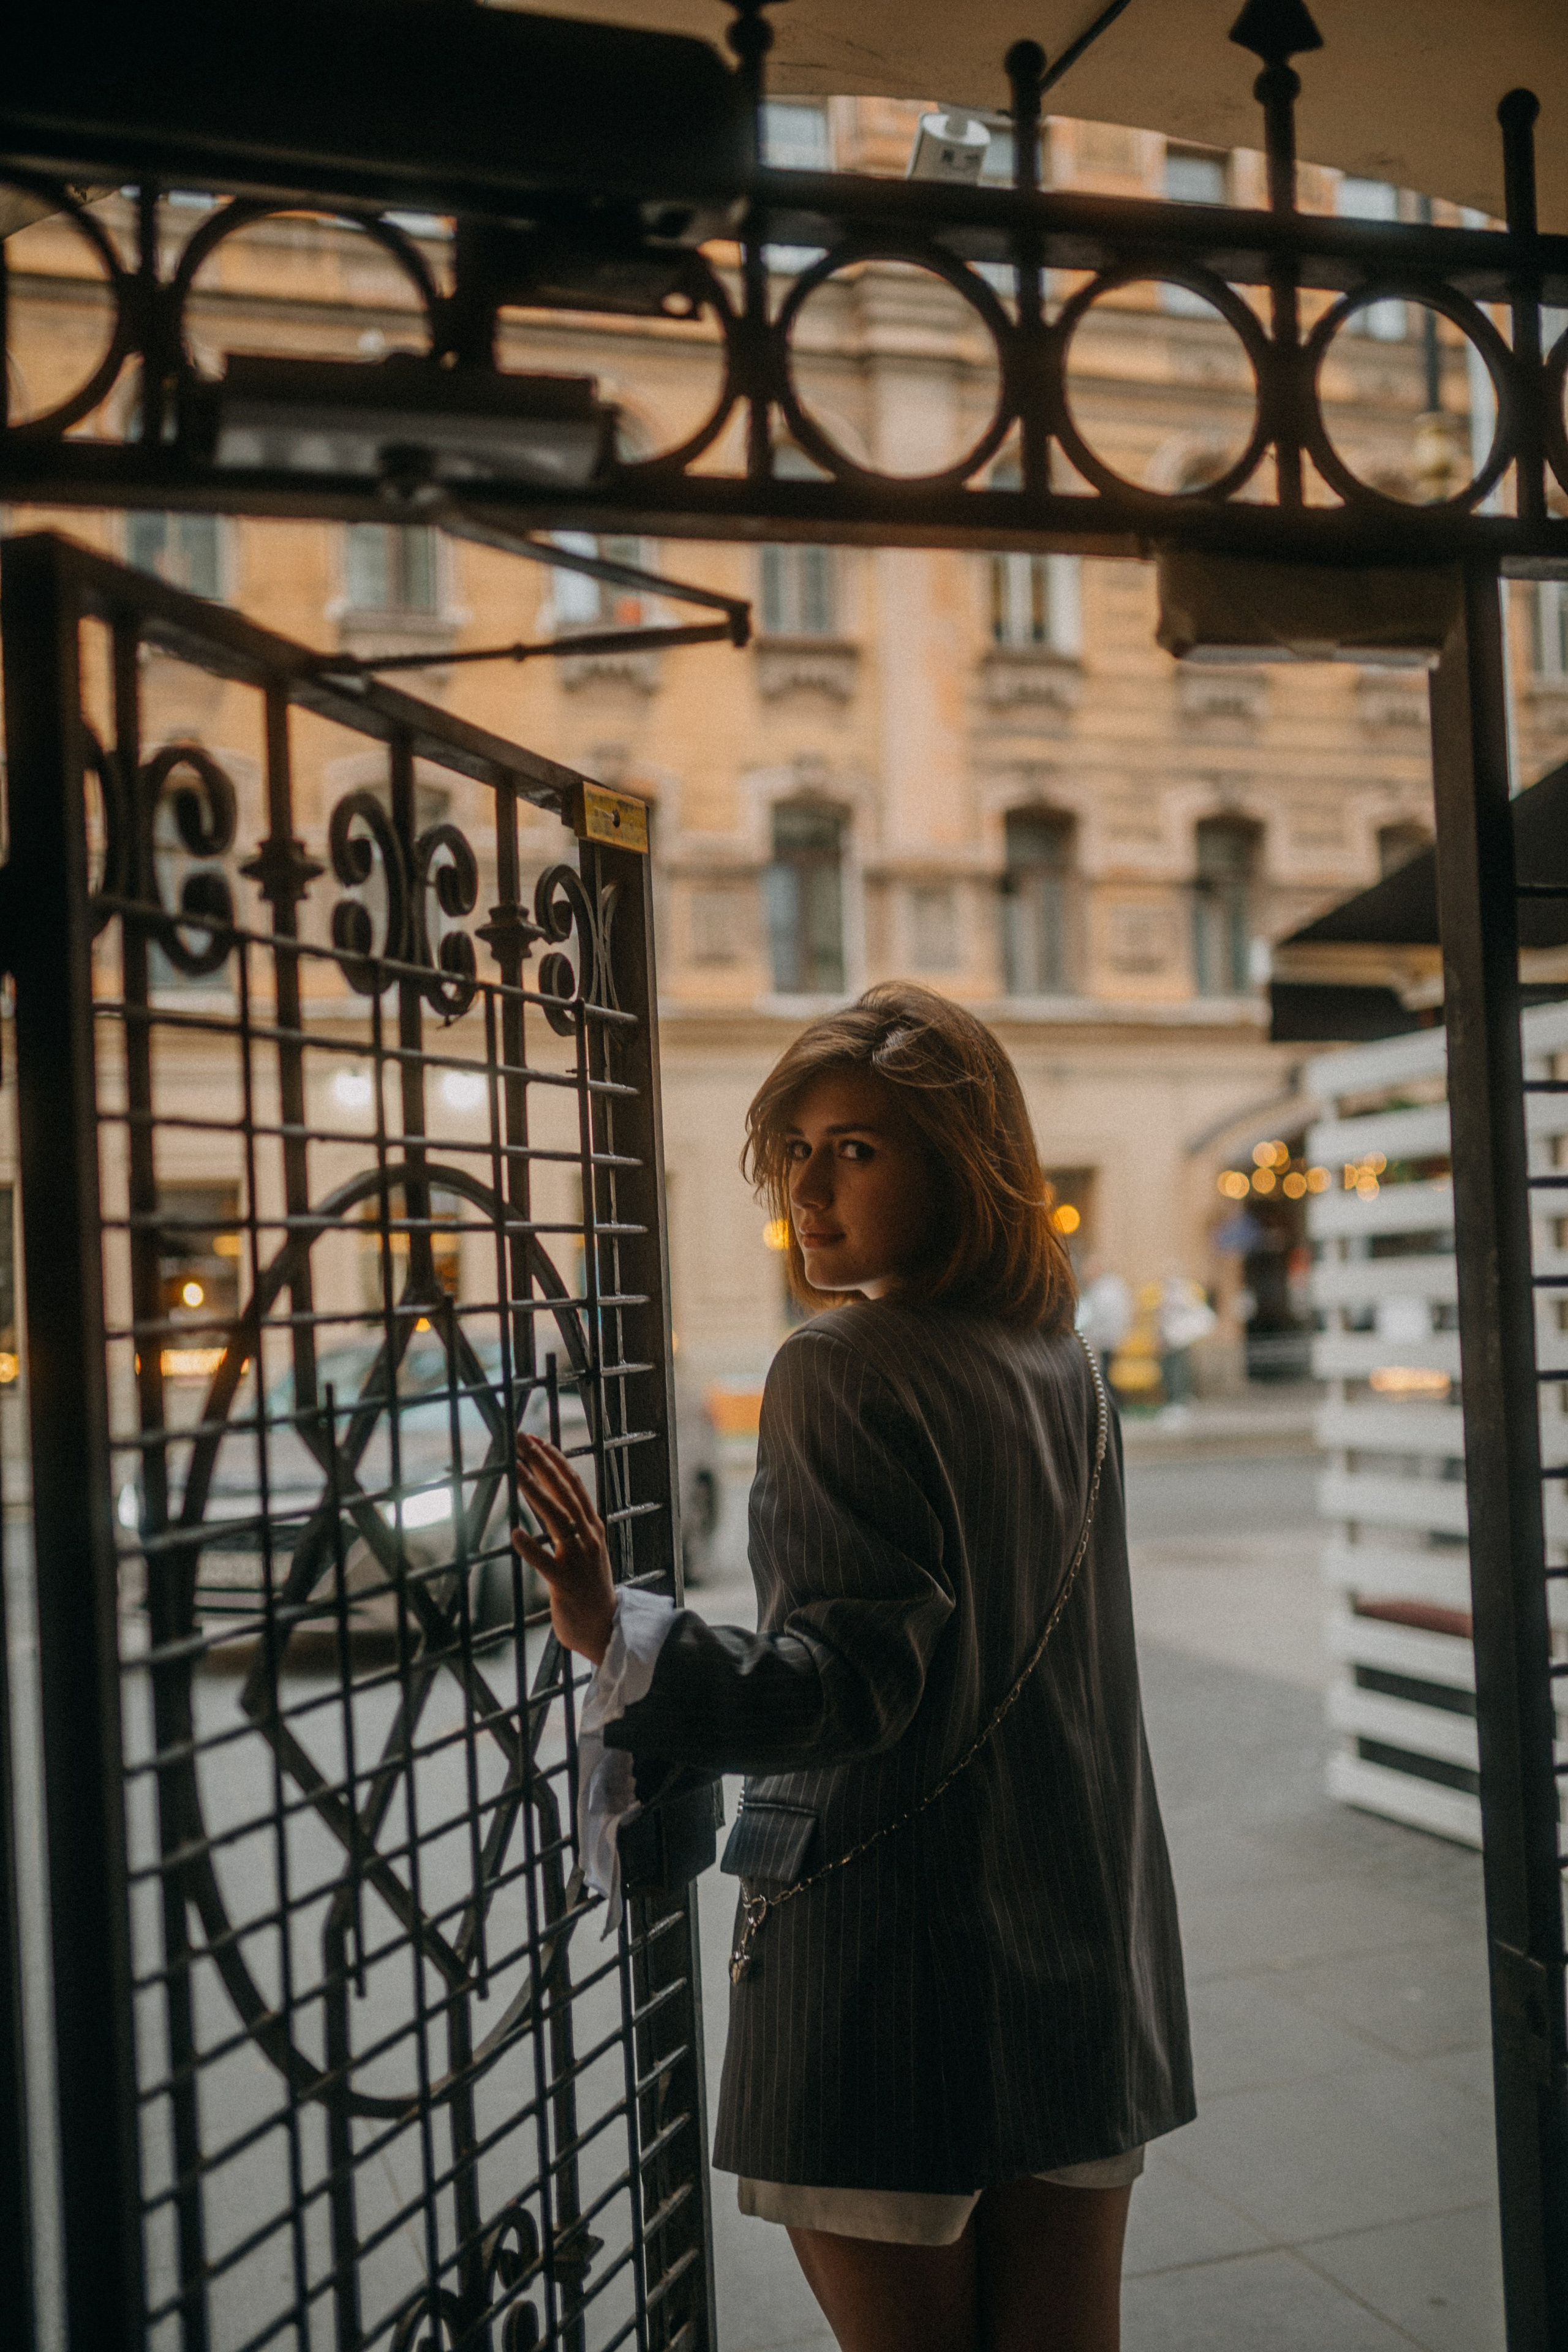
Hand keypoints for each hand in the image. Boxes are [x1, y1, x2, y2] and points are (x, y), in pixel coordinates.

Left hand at [512, 1432, 616, 1664]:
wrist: (605, 1628)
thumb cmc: (590, 1588)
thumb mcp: (588, 1548)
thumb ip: (575, 1524)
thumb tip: (553, 1498)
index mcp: (593, 1527)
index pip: (574, 1484)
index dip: (555, 1459)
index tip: (536, 1439)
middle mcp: (588, 1538)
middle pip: (565, 1492)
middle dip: (542, 1463)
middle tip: (522, 1440)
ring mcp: (578, 1559)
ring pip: (557, 1518)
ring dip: (535, 1492)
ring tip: (515, 1470)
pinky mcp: (565, 1583)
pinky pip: (546, 1562)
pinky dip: (531, 1547)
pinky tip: (514, 1533)